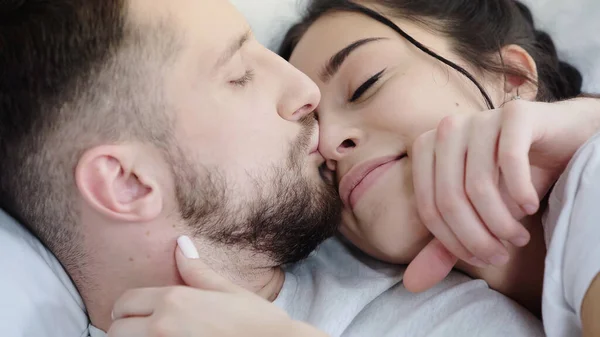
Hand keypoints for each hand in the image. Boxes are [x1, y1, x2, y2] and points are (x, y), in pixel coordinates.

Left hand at [108, 236, 327, 336]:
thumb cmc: (255, 320)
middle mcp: (162, 326)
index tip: (134, 315)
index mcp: (173, 300)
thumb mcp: (226, 290)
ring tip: (156, 336)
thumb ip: (195, 270)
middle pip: (116, 330)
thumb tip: (181, 244)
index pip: (124, 303)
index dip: (125, 309)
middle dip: (124, 329)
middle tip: (144, 329)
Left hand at [404, 98, 599, 291]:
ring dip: (501, 222)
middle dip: (477, 237)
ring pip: (479, 185)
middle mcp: (447, 129)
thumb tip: (411, 284)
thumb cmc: (510, 179)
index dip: (453, 241)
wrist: (559, 143)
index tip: (480, 258)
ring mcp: (480, 117)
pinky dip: (521, 193)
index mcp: (426, 149)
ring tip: (518, 237)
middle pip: (450, 199)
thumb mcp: (474, 216)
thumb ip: (444, 245)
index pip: (428, 207)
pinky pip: (510, 160)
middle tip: (501, 254)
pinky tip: (529, 207)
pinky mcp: (515, 113)